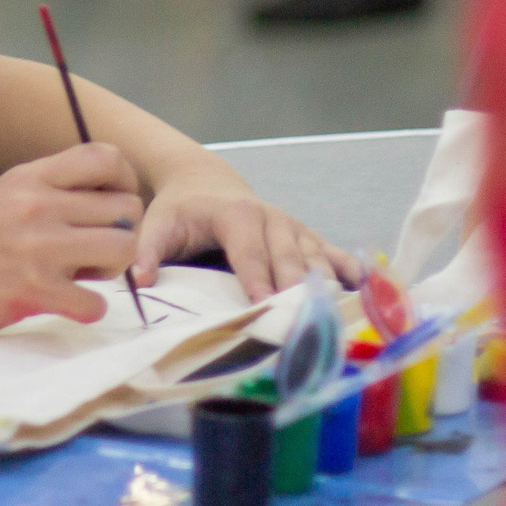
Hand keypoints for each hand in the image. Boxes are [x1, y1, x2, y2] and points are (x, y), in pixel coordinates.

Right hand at [0, 143, 144, 338]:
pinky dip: (87, 309)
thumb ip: (47, 190)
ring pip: (123, 249)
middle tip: (94, 253)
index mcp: (29, 177)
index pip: (106, 157)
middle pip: (127, 208)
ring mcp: (37, 247)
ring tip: (82, 277)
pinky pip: (97, 302)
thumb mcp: (2, 196)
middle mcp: (37, 204)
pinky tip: (65, 305)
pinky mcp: (33, 290)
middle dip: (121, 233)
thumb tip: (104, 197)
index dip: (125, 182)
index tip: (112, 207)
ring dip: (110, 271)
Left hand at [130, 160, 361, 299]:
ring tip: (336, 316)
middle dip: (297, 290)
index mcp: (236, 214)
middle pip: (289, 258)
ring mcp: (294, 228)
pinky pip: (332, 254)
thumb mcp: (159, 224)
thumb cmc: (181, 210)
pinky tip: (365, 292)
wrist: (206, 183)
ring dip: (326, 287)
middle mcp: (272, 218)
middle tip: (304, 322)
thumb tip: (140, 282)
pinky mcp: (307, 238)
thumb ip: (149, 251)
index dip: (258, 278)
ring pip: (315, 258)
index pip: (249, 251)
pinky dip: (349, 272)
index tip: (265, 305)